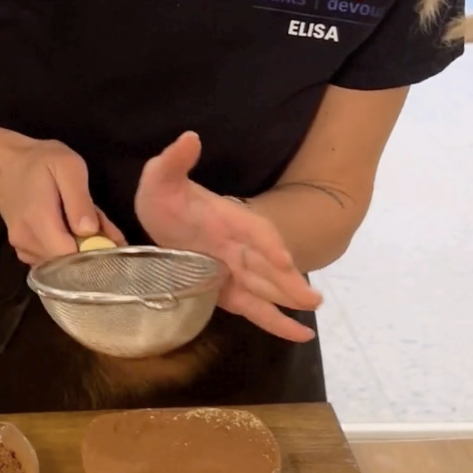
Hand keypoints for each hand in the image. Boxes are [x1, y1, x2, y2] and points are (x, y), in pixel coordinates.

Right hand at [0, 137, 124, 266]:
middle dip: (88, 248)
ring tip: (79, 222)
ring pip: (61, 263)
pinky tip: (67, 229)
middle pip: (69, 263)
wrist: (3, 166)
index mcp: (39, 221)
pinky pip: (51, 260)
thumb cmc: (39, 162)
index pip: (71, 256)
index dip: (93, 250)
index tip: (106, 236)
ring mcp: (23, 249)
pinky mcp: (24, 252)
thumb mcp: (68, 167)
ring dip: (77, 248)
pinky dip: (64, 248)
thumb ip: (80, 201)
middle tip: (96, 223)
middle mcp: (27, 242)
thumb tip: (90, 231)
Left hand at [135, 132, 320, 342]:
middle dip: (288, 281)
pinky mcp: (227, 290)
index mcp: (224, 218)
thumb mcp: (161, 176)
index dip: (267, 243)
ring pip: (265, 287)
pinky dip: (275, 321)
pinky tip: (300, 334)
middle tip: (311, 298)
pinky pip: (254, 307)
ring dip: (287, 299)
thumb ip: (174, 161)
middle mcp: (235, 246)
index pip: (252, 229)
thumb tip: (189, 138)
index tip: (282, 259)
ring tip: (312, 312)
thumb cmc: (164, 195)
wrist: (160, 214)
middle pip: (266, 265)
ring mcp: (234, 270)